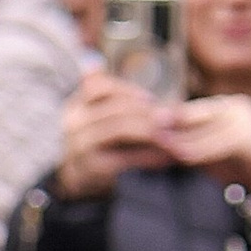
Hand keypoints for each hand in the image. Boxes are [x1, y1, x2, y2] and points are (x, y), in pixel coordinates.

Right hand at [55, 66, 174, 198]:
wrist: (77, 186)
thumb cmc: (95, 147)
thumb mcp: (92, 119)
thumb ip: (100, 96)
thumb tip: (93, 63)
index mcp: (76, 107)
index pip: (98, 88)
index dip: (128, 91)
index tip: (151, 99)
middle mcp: (74, 124)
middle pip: (115, 108)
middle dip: (149, 111)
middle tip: (177, 115)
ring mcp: (81, 147)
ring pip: (120, 129)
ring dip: (152, 130)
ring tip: (174, 133)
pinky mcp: (93, 168)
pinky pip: (126, 157)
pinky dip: (150, 156)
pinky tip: (167, 156)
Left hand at [156, 92, 250, 192]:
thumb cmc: (233, 167)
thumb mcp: (205, 150)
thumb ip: (185, 141)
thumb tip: (154, 136)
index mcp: (224, 106)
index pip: (190, 109)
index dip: (167, 116)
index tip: (144, 122)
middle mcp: (236, 107)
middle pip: (197, 115)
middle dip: (172, 125)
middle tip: (149, 132)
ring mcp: (247, 120)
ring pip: (207, 129)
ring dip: (183, 139)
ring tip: (162, 144)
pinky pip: (221, 143)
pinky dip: (201, 150)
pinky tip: (183, 155)